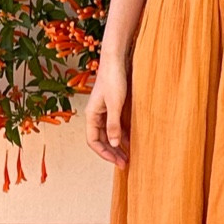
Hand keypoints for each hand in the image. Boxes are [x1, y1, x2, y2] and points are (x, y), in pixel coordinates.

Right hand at [84, 51, 129, 167]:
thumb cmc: (113, 79)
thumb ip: (114, 125)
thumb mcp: (115, 104)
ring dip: (117, 145)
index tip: (117, 161)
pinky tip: (132, 140)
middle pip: (101, 139)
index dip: (104, 153)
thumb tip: (115, 144)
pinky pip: (115, 125)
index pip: (93, 141)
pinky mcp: (113, 105)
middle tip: (124, 164)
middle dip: (111, 153)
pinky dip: (122, 134)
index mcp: (91, 115)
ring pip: (108, 133)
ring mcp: (104, 110)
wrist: (116, 59)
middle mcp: (96, 114)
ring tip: (129, 156)